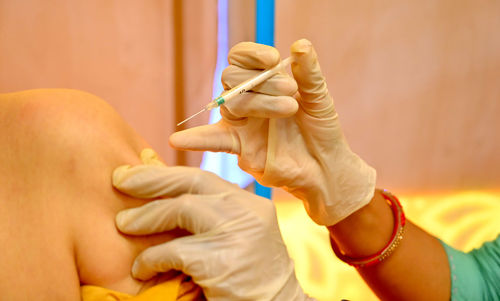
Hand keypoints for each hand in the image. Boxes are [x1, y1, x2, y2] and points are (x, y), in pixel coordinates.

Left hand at [113, 149, 314, 300]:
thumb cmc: (250, 275)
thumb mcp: (236, 235)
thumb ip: (208, 213)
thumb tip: (160, 189)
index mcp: (250, 204)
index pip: (203, 178)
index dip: (166, 172)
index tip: (136, 171)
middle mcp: (247, 212)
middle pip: (192, 183)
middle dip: (151, 180)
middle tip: (119, 180)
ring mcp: (237, 235)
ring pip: (182, 210)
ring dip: (146, 217)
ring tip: (122, 223)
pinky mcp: (222, 263)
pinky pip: (174, 251)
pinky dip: (152, 258)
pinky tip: (142, 268)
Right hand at [169, 39, 375, 225]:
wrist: (325, 167)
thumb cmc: (321, 130)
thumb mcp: (319, 97)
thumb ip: (308, 72)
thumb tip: (300, 44)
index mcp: (263, 82)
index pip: (241, 59)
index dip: (252, 55)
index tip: (272, 60)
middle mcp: (247, 99)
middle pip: (232, 78)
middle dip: (262, 81)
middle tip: (292, 94)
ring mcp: (241, 123)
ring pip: (232, 102)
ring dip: (260, 102)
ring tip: (290, 108)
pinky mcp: (239, 146)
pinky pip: (213, 141)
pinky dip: (196, 140)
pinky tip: (177, 141)